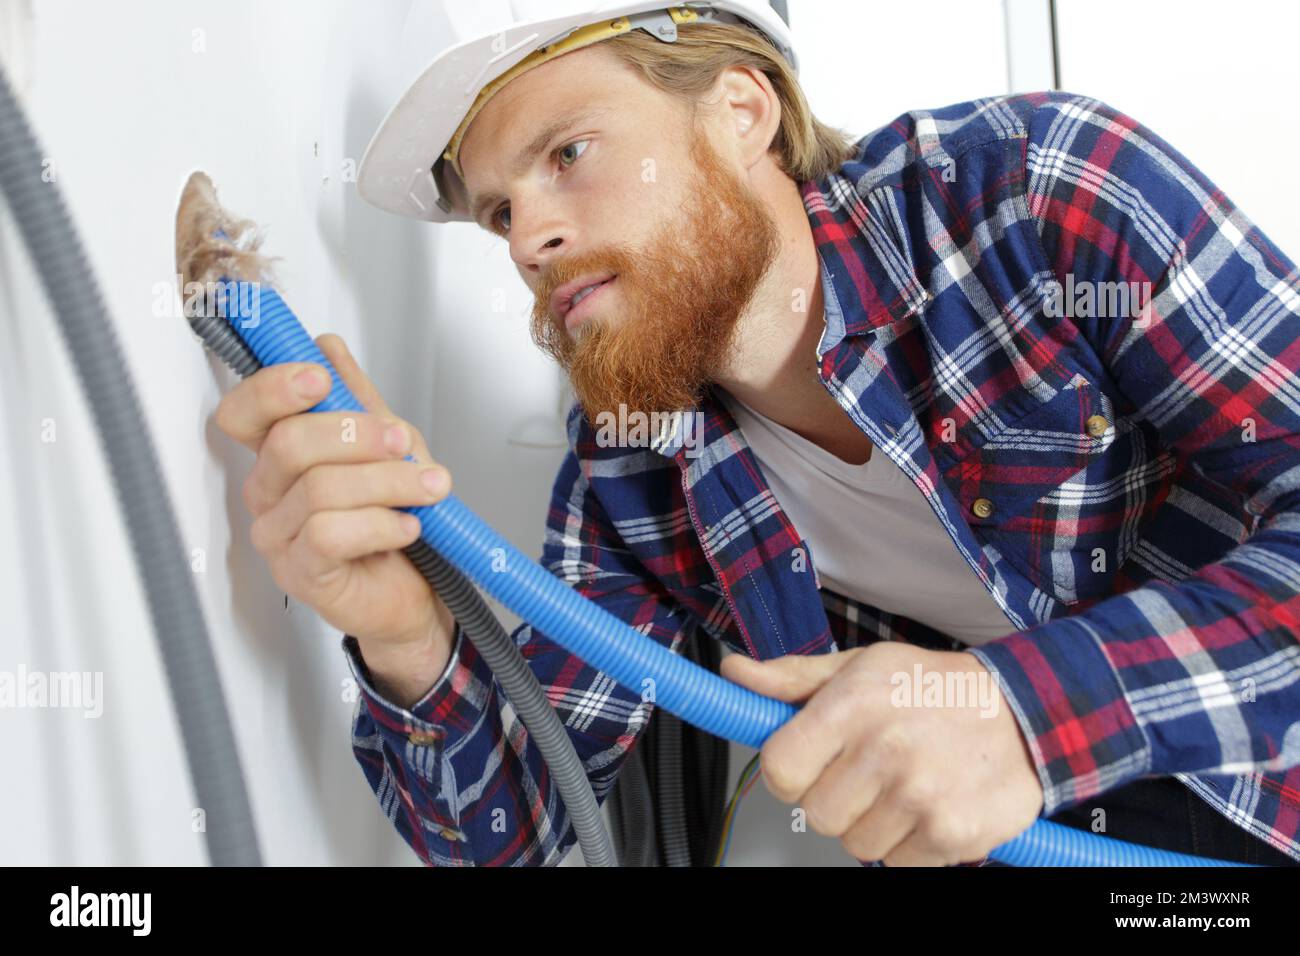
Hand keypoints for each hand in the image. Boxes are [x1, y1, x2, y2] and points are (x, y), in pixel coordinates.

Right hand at [213, 333, 454, 650]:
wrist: (419, 590)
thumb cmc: (395, 516)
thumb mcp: (387, 445)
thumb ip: (356, 397)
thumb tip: (327, 346)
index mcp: (280, 454)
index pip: (244, 412)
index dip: (273, 389)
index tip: (319, 378)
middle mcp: (270, 492)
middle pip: (288, 444)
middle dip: (356, 435)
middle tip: (402, 442)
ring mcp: (278, 536)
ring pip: (320, 489)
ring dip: (388, 483)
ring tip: (429, 489)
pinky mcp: (301, 573)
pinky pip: (330, 535)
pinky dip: (381, 525)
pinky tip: (408, 526)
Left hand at [721, 641, 1043, 865]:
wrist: (1022, 711)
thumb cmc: (931, 688)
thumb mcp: (860, 668)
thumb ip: (791, 680)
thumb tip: (735, 674)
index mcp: (853, 705)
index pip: (780, 770)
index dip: (791, 772)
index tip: (811, 763)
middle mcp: (885, 750)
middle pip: (816, 814)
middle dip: (836, 798)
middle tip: (868, 772)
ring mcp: (919, 796)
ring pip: (856, 844)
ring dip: (875, 823)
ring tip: (904, 785)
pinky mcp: (951, 834)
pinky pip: (899, 864)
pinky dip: (911, 845)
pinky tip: (928, 807)